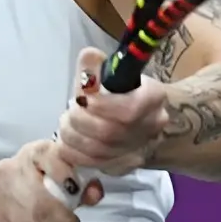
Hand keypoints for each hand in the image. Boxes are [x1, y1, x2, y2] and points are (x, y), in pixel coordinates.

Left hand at [55, 48, 170, 174]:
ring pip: (97, 150)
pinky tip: (67, 140)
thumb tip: (87, 56)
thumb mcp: (112, 76)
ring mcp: (137, 149)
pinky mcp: (121, 165)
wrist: (139, 121)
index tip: (81, 99)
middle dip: (79, 121)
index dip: (100, 106)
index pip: (130, 109)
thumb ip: (96, 68)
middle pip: (108, 132)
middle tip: (69, 112)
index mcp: (153, 98)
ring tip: (66, 124)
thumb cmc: (122, 94)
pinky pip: (90, 162)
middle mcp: (150, 126)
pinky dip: (71, 151)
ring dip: (71, 135)